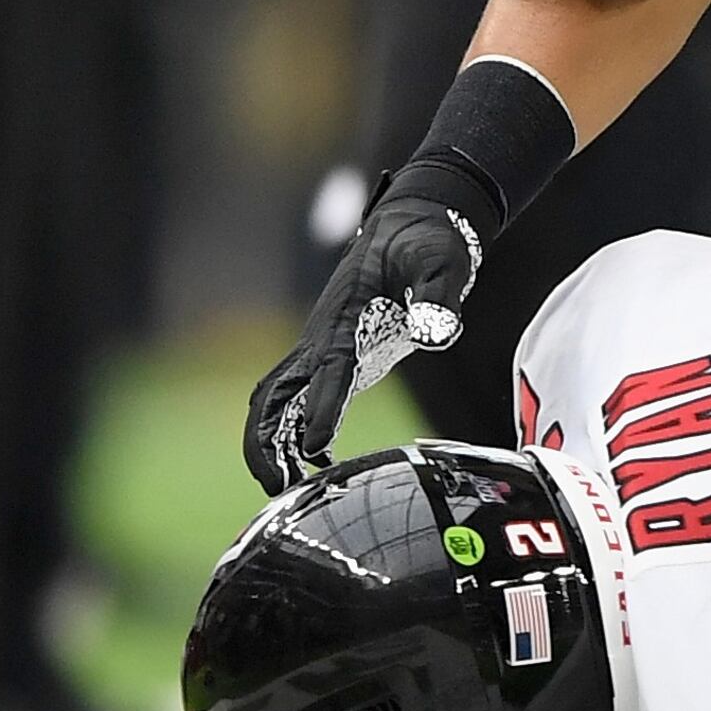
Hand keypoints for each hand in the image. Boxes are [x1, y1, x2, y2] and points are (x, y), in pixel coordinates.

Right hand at [245, 189, 480, 493]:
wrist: (412, 221)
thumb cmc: (428, 241)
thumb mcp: (444, 260)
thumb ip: (440, 297)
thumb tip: (436, 332)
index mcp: (348, 316)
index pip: (330, 369)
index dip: (321, 408)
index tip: (315, 448)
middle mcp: (324, 335)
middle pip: (276, 395)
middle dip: (267, 442)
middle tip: (278, 489)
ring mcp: (322, 346)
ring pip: (278, 400)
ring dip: (273, 443)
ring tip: (286, 490)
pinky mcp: (333, 353)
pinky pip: (299, 397)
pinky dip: (293, 429)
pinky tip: (314, 461)